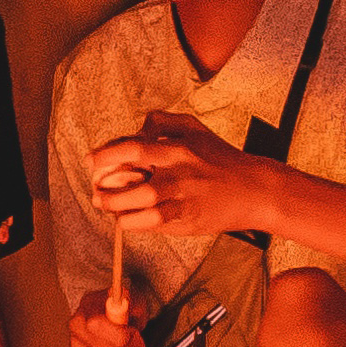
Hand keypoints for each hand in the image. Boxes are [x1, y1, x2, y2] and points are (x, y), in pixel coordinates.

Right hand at [64, 286, 142, 346]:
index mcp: (85, 316)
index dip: (131, 336)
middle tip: (133, 341)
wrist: (100, 314)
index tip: (132, 330)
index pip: (117, 338)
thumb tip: (128, 306)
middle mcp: (76, 337)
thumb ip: (130, 301)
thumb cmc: (116, 307)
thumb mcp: (128, 297)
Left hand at [97, 115, 265, 243]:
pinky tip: (127, 221)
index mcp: (177, 149)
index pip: (134, 148)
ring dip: (117, 209)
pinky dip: (135, 224)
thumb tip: (135, 130)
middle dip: (107, 190)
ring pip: (140, 207)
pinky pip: (154, 224)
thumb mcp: (194, 128)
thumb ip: (162, 122)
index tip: (91, 161)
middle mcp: (178, 174)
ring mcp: (183, 199)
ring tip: (107, 207)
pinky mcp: (188, 219)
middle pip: (132, 183)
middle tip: (96, 192)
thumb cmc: (221, 158)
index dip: (107, 155)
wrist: (255, 190)